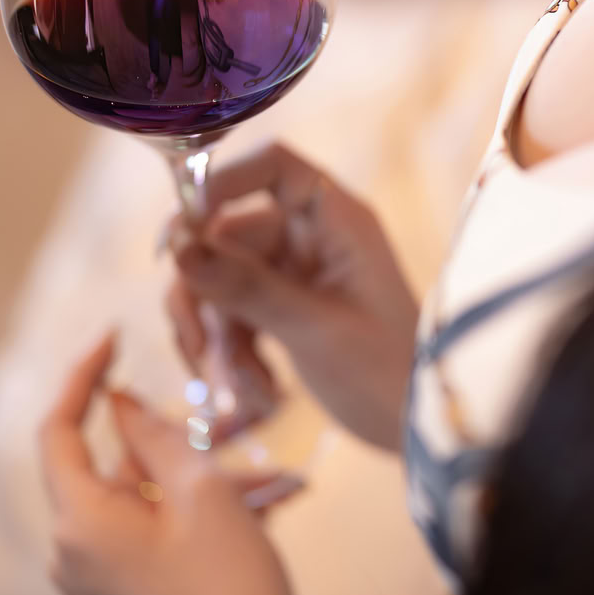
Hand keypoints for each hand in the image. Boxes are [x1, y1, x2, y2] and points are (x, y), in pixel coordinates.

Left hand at [40, 334, 307, 594]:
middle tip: (241, 432)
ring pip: (142, 512)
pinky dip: (193, 527)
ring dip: (201, 490)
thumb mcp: (202, 490)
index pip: (60, 429)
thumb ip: (155, 435)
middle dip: (179, 448)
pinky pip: (149, 550)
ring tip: (276, 487)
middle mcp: (71, 562)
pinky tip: (259, 518)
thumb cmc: (233, 585)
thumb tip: (119, 403)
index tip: (114, 339)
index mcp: (80, 524)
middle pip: (113, 474)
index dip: (85, 377)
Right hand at [167, 142, 419, 450]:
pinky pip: (231, 315)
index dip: (219, 185)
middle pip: (224, 234)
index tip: (180, 237)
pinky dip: (231, 355)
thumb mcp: (313, 328)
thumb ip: (246, 286)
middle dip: (203, 296)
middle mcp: (312, 237)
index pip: (272, 166)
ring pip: (217, 280)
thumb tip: (178, 247)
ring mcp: (295, 272)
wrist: (415, 428)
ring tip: (238, 389)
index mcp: (336, 220)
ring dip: (216, 337)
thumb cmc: (386, 372)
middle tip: (200, 348)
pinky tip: (255, 395)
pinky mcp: (283, 309)